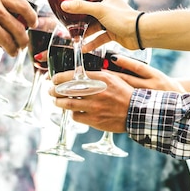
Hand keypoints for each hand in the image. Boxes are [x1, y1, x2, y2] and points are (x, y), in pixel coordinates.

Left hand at [48, 55, 184, 131]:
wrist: (139, 112)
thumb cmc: (126, 94)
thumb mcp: (114, 78)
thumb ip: (98, 74)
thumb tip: (82, 70)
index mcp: (100, 78)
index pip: (72, 75)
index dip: (58, 77)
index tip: (53, 78)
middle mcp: (95, 92)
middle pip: (65, 90)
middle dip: (54, 90)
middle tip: (51, 90)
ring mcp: (94, 107)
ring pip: (67, 104)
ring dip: (59, 103)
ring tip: (56, 101)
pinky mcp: (94, 120)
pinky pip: (76, 116)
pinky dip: (73, 113)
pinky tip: (72, 111)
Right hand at [60, 0, 139, 50]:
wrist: (139, 33)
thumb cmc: (123, 18)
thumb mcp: (99, 10)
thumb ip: (81, 7)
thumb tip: (64, 5)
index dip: (77, 1)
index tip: (66, 7)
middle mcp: (107, 8)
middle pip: (88, 14)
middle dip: (78, 22)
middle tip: (68, 26)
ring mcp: (110, 21)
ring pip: (93, 27)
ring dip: (84, 34)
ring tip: (75, 40)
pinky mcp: (112, 33)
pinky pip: (99, 38)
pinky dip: (92, 43)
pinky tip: (84, 48)